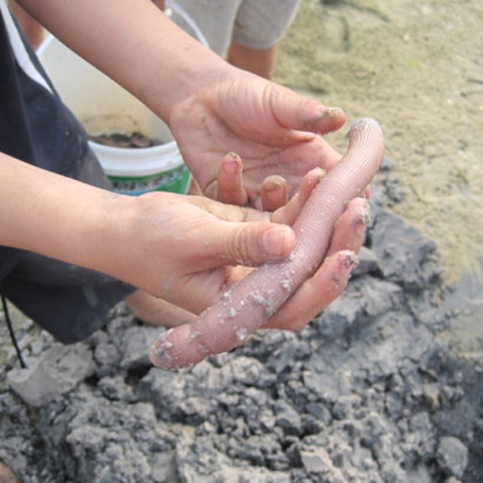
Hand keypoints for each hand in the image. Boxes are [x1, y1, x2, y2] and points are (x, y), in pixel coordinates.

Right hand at [118, 170, 366, 328]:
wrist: (126, 226)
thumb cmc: (150, 243)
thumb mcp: (195, 241)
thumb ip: (241, 244)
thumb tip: (288, 242)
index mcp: (240, 305)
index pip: (293, 306)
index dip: (323, 285)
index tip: (343, 255)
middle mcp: (256, 287)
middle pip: (308, 274)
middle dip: (336, 244)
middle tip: (357, 209)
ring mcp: (259, 260)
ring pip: (305, 244)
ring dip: (325, 216)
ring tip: (343, 184)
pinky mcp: (256, 233)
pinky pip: (289, 218)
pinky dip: (302, 200)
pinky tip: (315, 177)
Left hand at [168, 70, 345, 209]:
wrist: (199, 95)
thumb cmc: (246, 94)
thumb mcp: (279, 102)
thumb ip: (307, 114)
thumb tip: (341, 117)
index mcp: (309, 159)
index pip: (336, 184)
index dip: (346, 194)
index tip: (352, 199)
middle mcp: (287, 181)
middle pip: (307, 208)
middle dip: (312, 210)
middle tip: (313, 205)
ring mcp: (257, 191)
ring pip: (272, 215)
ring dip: (275, 204)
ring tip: (275, 181)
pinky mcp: (227, 194)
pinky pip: (232, 201)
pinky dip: (232, 185)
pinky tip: (232, 159)